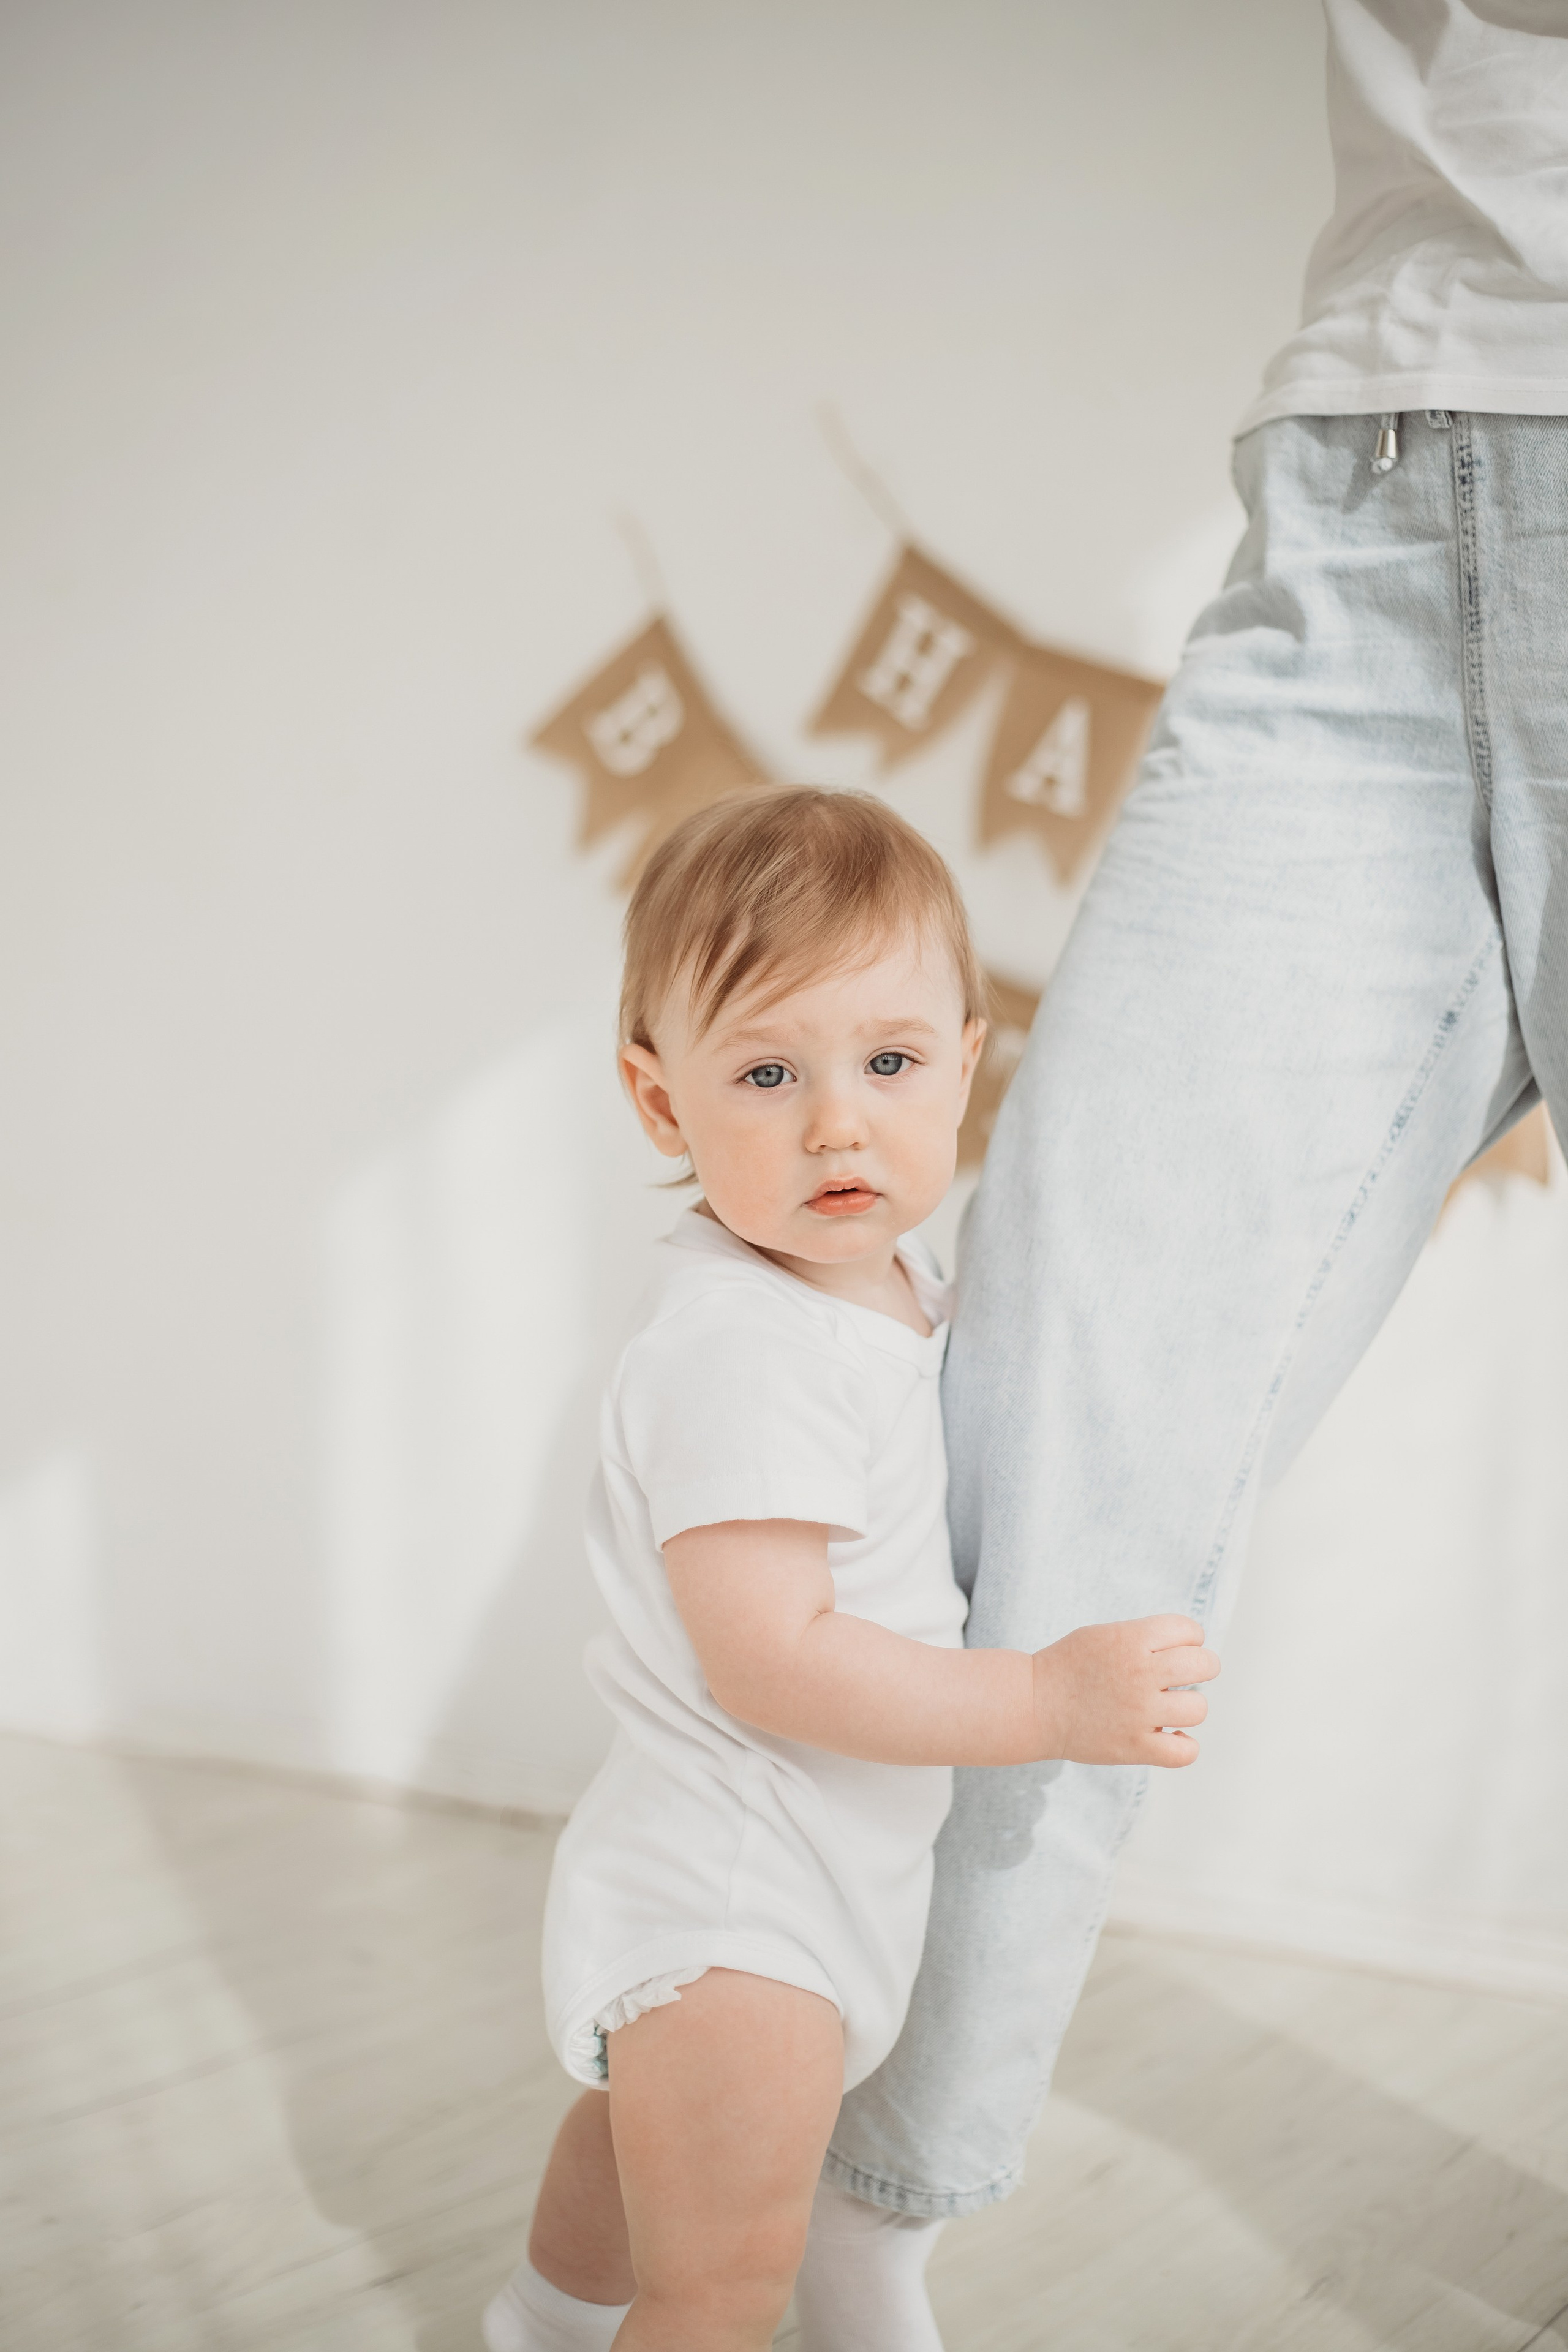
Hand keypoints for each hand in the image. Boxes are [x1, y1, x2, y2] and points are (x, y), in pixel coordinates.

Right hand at [1029, 1615, 1218, 1767]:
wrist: (1033, 1704)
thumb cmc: (1069, 1666)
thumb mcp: (1104, 1634)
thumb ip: (1144, 1637)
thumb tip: (1189, 1647)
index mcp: (1131, 1639)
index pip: (1189, 1630)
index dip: (1190, 1638)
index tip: (1177, 1648)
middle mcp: (1139, 1673)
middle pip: (1204, 1665)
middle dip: (1202, 1667)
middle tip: (1184, 1675)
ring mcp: (1138, 1713)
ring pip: (1198, 1708)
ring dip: (1189, 1706)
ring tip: (1170, 1706)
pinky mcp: (1133, 1747)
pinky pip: (1184, 1752)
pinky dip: (1184, 1745)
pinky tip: (1170, 1735)